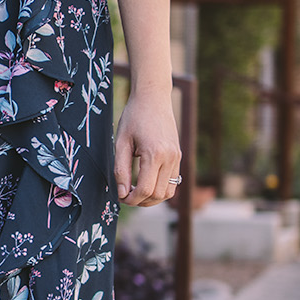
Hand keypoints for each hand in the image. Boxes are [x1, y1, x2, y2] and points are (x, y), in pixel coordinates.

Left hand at [114, 92, 181, 206]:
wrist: (154, 98)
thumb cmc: (134, 117)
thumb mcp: (121, 142)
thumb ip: (121, 169)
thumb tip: (122, 193)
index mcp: (155, 154)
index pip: (145, 189)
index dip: (131, 199)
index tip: (120, 197)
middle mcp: (170, 158)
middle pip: (157, 194)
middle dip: (140, 201)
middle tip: (125, 196)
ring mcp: (177, 158)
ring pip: (168, 193)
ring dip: (152, 198)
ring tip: (136, 192)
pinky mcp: (179, 157)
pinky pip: (174, 183)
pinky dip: (161, 190)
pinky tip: (147, 184)